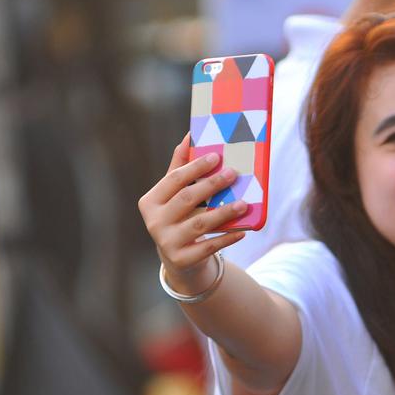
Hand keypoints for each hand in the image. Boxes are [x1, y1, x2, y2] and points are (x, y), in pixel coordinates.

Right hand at [139, 136, 246, 292]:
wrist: (178, 258)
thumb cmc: (179, 217)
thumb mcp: (175, 195)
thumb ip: (180, 167)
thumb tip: (190, 135)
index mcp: (150, 201)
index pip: (174, 179)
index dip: (195, 167)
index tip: (217, 156)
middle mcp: (154, 222)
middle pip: (187, 199)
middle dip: (212, 185)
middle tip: (234, 174)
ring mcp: (167, 242)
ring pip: (200, 224)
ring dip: (223, 212)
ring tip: (244, 204)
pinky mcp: (182, 259)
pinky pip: (209, 247)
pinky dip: (226, 238)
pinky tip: (243, 230)